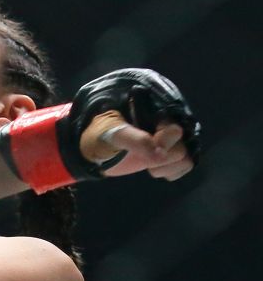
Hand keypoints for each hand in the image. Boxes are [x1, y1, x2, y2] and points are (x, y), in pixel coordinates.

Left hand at [71, 68, 200, 181]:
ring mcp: (169, 138)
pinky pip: (185, 164)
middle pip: (183, 145)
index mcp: (155, 109)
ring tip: (148, 166)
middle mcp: (166, 122)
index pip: (176, 128)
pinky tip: (155, 169)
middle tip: (143, 158)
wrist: (93, 145)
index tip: (149, 150)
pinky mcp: (169, 152)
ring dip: (167, 166)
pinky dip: (172, 171)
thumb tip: (159, 153)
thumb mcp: (110, 133)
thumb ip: (134, 140)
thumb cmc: (99, 133)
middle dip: (163, 157)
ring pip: (187, 156)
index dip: (165, 141)